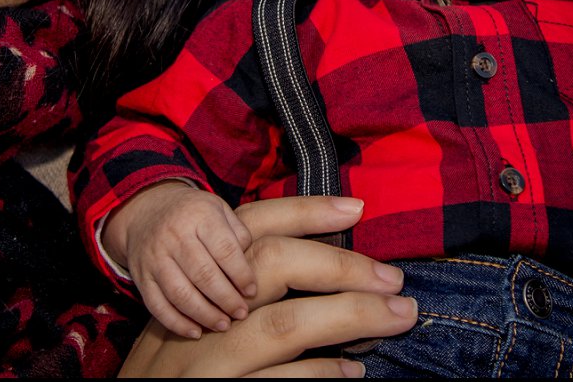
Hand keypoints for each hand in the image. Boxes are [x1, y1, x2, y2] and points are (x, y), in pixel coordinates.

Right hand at [106, 183, 256, 337]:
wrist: (145, 211)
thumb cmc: (192, 213)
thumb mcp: (218, 208)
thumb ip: (237, 232)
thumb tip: (250, 266)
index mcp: (199, 215)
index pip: (225, 250)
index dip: (241, 274)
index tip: (251, 291)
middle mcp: (174, 235)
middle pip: (203, 274)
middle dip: (226, 299)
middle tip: (241, 313)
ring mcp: (154, 257)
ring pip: (180, 294)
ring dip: (204, 315)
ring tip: (223, 325)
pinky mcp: (141, 276)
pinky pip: (157, 306)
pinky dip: (176, 323)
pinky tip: (196, 332)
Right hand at [119, 197, 417, 377]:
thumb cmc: (176, 365)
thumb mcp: (202, 318)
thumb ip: (248, 290)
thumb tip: (324, 270)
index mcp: (199, 278)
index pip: (254, 227)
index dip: (306, 211)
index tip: (357, 207)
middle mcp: (202, 311)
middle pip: (273, 265)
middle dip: (341, 266)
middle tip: (395, 280)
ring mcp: (207, 358)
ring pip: (283, 325)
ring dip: (349, 318)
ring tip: (396, 317)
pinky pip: (279, 381)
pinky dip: (320, 372)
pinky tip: (353, 372)